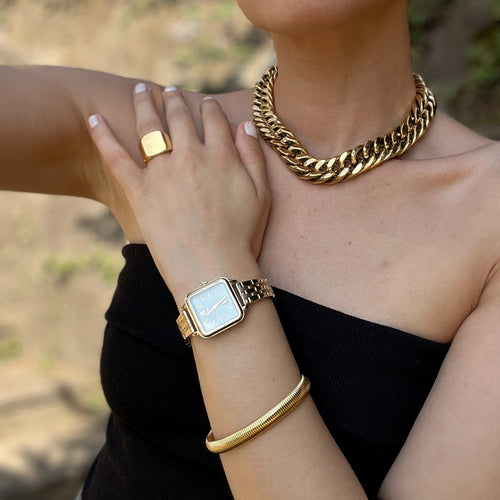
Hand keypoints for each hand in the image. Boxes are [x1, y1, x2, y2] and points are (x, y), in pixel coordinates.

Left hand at [88, 84, 269, 300]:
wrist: (214, 269)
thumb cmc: (242, 237)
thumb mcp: (262, 195)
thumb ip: (254, 157)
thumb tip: (246, 126)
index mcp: (221, 155)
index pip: (213, 119)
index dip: (208, 107)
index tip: (204, 102)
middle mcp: (191, 156)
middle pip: (180, 117)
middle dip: (174, 99)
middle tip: (169, 90)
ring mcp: (163, 172)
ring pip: (150, 127)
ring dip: (144, 104)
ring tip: (141, 91)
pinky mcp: (140, 191)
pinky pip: (116, 157)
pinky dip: (102, 136)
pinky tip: (92, 119)